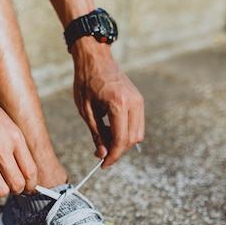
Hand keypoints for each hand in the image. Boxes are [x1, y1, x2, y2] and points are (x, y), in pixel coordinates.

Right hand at [0, 81, 37, 196]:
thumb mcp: (6, 122)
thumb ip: (16, 146)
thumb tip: (23, 170)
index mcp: (13, 136)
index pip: (30, 171)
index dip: (31, 184)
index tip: (28, 186)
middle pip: (16, 185)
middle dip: (17, 188)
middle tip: (12, 184)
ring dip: (0, 188)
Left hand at [71, 37, 144, 167]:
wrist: (95, 59)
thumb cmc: (86, 82)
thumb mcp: (86, 111)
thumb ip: (97, 134)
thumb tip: (103, 154)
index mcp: (118, 104)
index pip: (121, 139)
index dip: (113, 156)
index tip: (103, 165)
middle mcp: (133, 103)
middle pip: (132, 140)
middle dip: (117, 150)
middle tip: (100, 152)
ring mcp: (139, 101)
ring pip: (137, 134)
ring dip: (122, 142)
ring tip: (104, 137)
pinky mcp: (139, 101)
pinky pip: (137, 124)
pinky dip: (125, 132)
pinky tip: (110, 128)